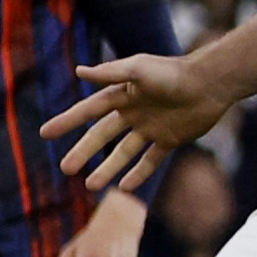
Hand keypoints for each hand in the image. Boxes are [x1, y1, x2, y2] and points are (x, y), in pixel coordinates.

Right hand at [44, 52, 231, 191]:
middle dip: (83, 152)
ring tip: (90, 186)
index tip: (45, 133)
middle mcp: (132, 112)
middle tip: (65, 169)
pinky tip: (124, 188)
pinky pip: (151, 160)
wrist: (211, 83)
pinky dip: (139, 174)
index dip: (67, 122)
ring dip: (107, 168)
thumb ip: (110, 73)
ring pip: (123, 152)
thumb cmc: (174, 72)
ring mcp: (150, 127)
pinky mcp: (169, 139)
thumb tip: (78, 71)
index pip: (88, 111)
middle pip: (102, 136)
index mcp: (121, 94)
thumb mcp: (138, 69)